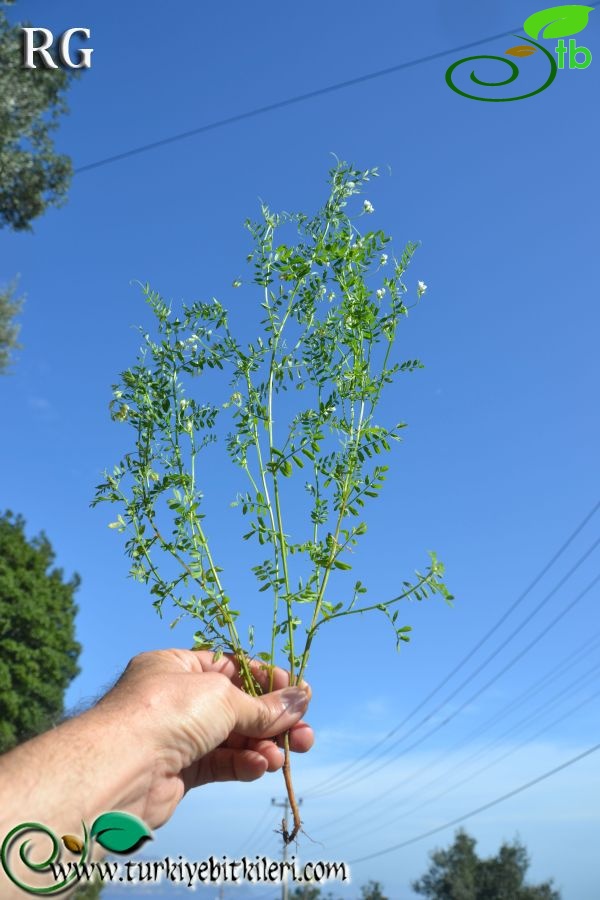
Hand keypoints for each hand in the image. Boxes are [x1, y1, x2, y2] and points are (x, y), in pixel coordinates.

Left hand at [95, 649, 313, 827]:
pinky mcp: (179, 772)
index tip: (297, 692)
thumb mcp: (223, 697)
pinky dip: (243, 766)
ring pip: (231, 739)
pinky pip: (220, 764)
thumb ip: (263, 706)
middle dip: (272, 720)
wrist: (119, 769)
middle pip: (235, 707)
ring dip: (263, 746)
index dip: (266, 679)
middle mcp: (175, 699)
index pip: (230, 667)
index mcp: (177, 667)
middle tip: (305, 733)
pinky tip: (262, 768)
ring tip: (289, 755)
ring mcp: (176, 736)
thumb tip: (301, 699)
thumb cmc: (166, 712)